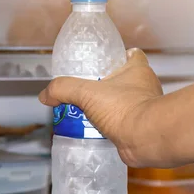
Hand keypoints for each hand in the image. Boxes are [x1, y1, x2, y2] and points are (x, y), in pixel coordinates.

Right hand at [38, 48, 162, 166]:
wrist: (145, 139)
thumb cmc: (126, 110)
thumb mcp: (86, 93)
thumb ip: (64, 89)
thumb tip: (47, 94)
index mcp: (137, 70)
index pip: (131, 54)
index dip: (117, 55)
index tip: (103, 61)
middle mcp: (145, 87)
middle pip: (125, 79)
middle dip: (107, 85)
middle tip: (88, 90)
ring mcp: (145, 107)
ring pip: (125, 101)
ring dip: (109, 107)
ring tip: (89, 112)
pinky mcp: (143, 126)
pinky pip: (125, 122)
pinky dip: (113, 125)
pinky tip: (98, 130)